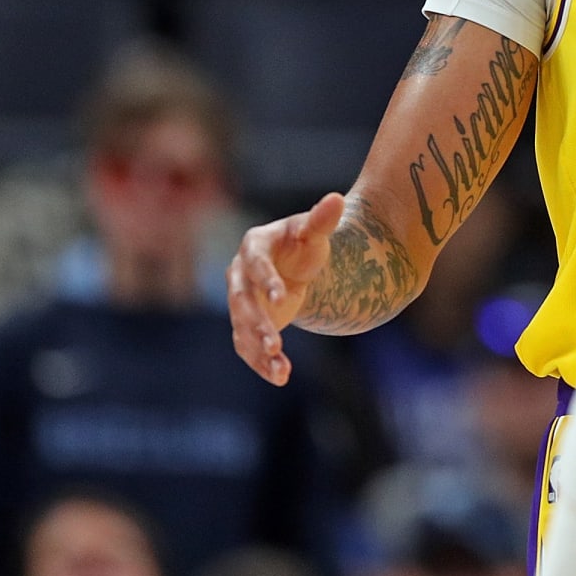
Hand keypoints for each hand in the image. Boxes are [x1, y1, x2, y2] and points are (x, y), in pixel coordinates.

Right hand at [227, 193, 344, 384]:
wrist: (296, 265)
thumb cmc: (305, 243)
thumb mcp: (315, 232)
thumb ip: (323, 219)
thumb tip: (336, 198)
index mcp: (253, 247)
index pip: (256, 265)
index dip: (267, 280)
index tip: (283, 297)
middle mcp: (239, 274)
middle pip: (242, 302)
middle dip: (258, 324)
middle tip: (275, 345)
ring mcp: (239, 301)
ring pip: (242, 328)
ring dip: (258, 349)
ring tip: (281, 369)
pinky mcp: (245, 323)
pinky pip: (247, 345)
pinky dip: (261, 362)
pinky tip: (281, 376)